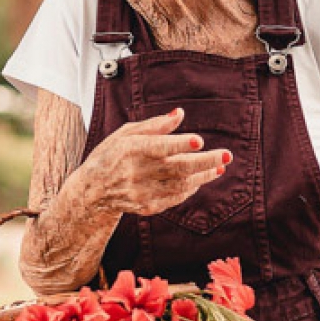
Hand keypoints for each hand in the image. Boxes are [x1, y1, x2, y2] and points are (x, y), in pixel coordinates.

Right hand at [78, 108, 231, 215]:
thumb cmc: (112, 154)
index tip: (199, 140)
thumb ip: (155, 125)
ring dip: (203, 176)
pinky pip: (174, 198)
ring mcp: (142, 192)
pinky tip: (200, 179)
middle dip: (204, 162)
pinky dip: (189, 188)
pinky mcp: (146, 206)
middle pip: (176, 168)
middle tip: (227, 155)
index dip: (179, 145)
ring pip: (180, 185)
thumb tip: (180, 114)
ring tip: (219, 166)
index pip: (159, 147)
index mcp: (131, 149)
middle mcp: (137, 172)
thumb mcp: (126, 134)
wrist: (92, 191)